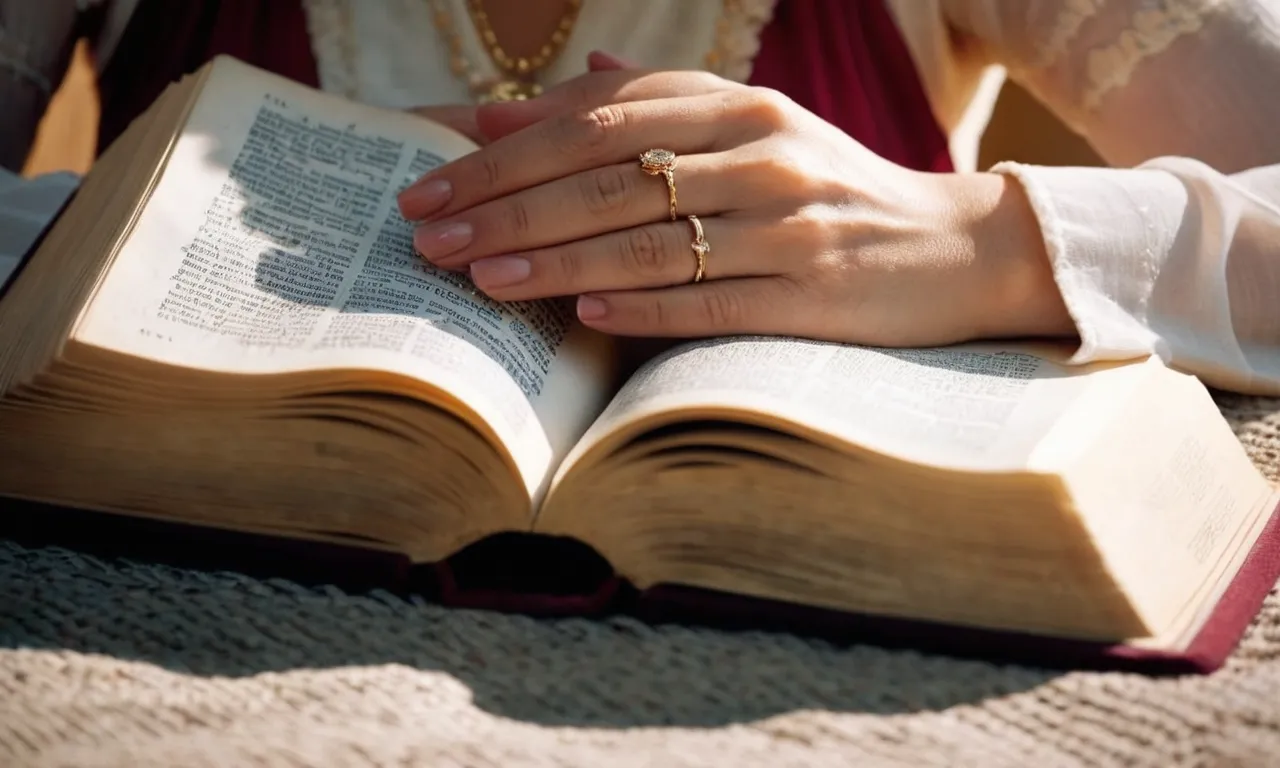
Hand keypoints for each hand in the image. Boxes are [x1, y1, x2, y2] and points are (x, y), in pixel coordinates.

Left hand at [397, 68, 1073, 346]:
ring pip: (651, 238)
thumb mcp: (752, 127)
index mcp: (737, 105)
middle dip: (508, 205)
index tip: (433, 180)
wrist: (950, 248)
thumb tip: (554, 91)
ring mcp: (789, 222)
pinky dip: (645, 306)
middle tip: (430, 236)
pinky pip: (714, 300)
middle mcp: (761, 152)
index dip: (507, 150)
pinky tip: (584, 315)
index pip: (599, 120)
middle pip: (610, 174)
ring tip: (481, 278)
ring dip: (557, 259)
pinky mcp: (814, 291)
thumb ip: (658, 107)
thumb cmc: (828, 186)